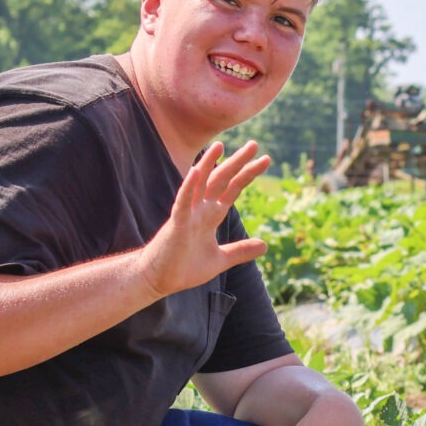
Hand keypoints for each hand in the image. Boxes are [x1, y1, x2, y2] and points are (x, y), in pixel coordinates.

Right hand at [136, 141, 269, 299]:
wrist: (160, 280)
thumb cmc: (185, 268)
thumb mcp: (220, 259)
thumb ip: (241, 251)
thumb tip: (265, 245)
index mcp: (211, 215)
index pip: (232, 189)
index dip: (247, 174)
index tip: (264, 160)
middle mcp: (200, 210)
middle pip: (220, 180)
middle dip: (237, 163)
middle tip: (254, 144)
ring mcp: (187, 214)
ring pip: (199, 184)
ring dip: (209, 164)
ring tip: (221, 145)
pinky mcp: (176, 224)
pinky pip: (182, 202)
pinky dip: (188, 187)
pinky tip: (195, 172)